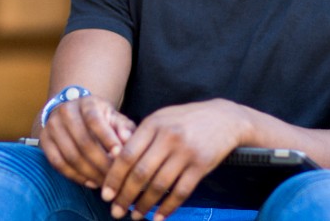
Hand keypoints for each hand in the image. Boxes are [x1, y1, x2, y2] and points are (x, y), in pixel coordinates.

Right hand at [39, 95, 135, 188]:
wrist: (72, 113)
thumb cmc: (100, 119)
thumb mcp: (114, 118)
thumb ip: (124, 128)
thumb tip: (127, 140)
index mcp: (86, 103)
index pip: (95, 120)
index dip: (107, 138)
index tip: (120, 155)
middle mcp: (65, 111)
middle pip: (83, 142)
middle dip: (101, 163)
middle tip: (116, 177)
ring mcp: (52, 126)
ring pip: (71, 156)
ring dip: (90, 173)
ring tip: (106, 183)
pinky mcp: (44, 141)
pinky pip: (58, 164)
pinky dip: (75, 176)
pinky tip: (90, 182)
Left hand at [101, 99, 245, 220]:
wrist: (224, 118)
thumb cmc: (186, 120)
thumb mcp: (161, 118)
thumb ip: (140, 136)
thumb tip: (115, 161)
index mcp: (153, 124)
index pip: (127, 155)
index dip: (114, 177)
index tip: (106, 195)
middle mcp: (168, 138)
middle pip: (140, 173)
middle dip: (125, 196)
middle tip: (116, 211)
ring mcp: (186, 152)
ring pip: (160, 185)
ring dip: (145, 205)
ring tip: (136, 216)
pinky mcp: (201, 165)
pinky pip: (181, 192)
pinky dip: (168, 208)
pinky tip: (159, 217)